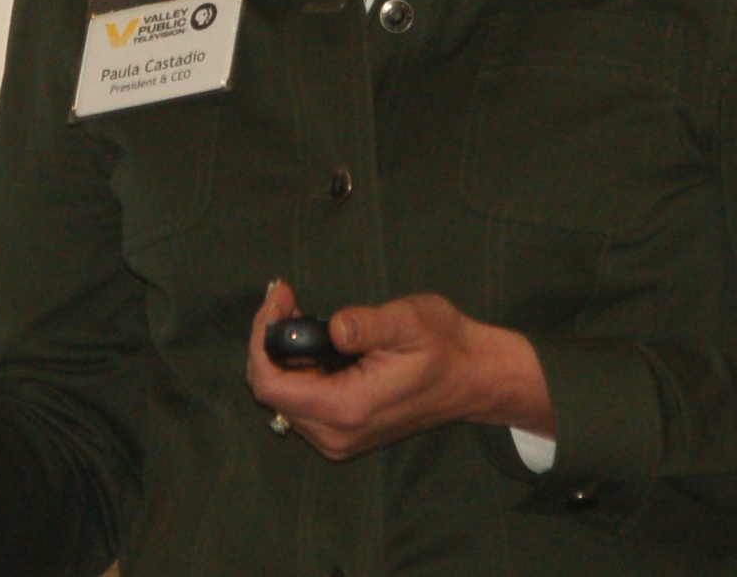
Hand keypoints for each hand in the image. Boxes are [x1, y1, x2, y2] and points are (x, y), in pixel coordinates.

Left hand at [245, 282, 553, 460]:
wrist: (474, 378)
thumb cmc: (445, 345)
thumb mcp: (409, 322)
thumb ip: (367, 326)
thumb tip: (333, 327)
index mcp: (347, 408)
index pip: (270, 386)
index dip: (262, 340)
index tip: (280, 298)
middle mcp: (336, 433)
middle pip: (271, 391)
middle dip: (270, 341)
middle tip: (287, 298)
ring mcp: (339, 438)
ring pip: (283, 397)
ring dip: (282, 354)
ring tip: (299, 312)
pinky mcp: (344, 433)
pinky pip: (301, 402)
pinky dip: (298, 368)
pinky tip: (313, 340)